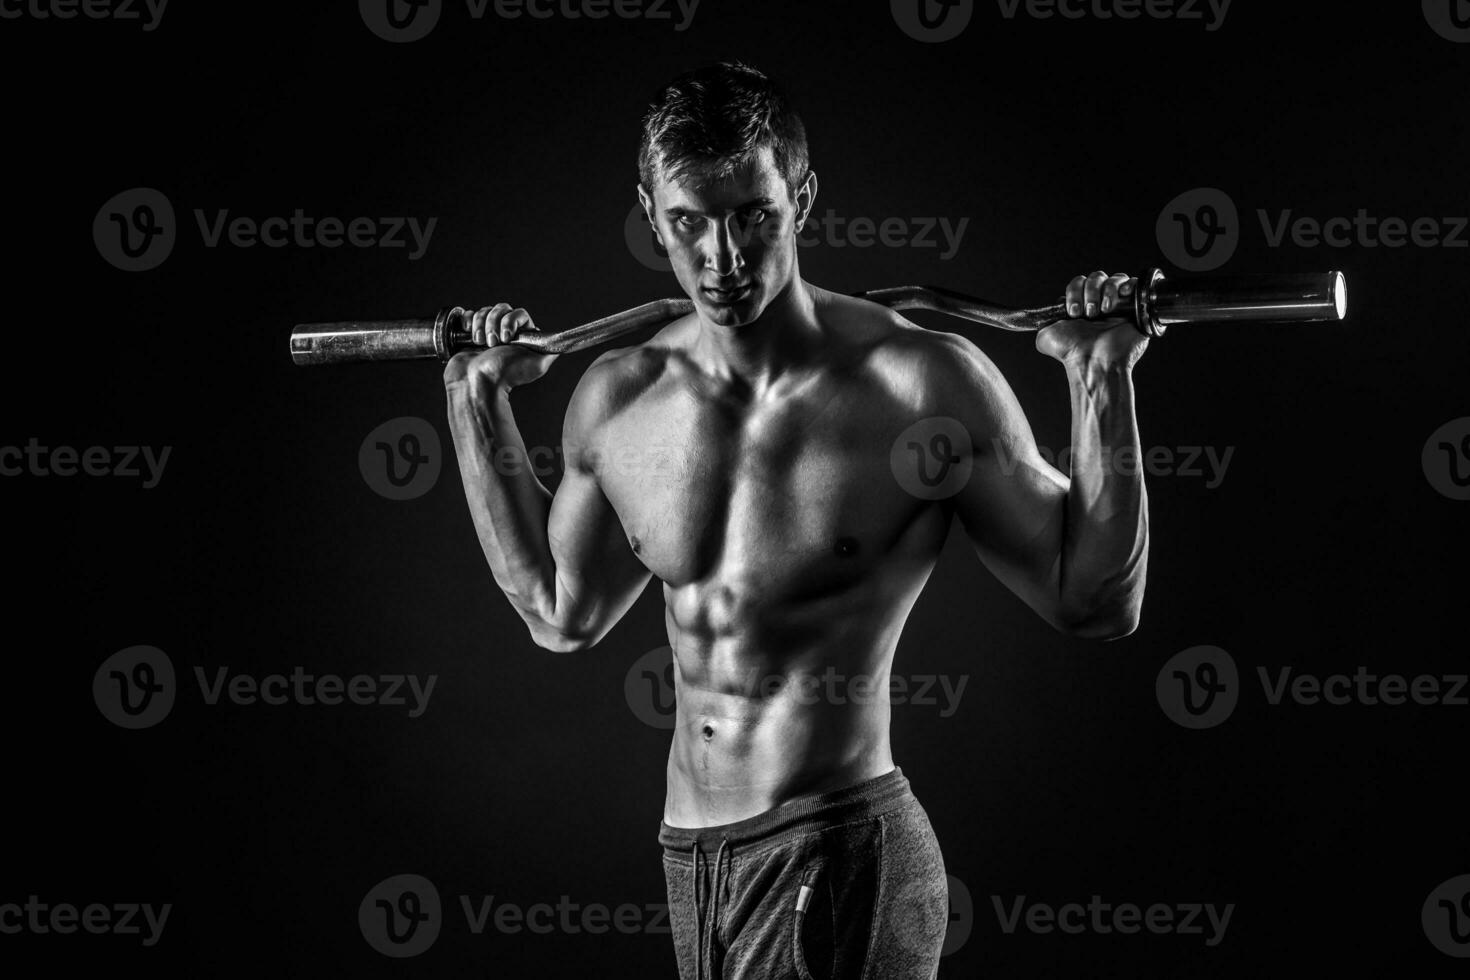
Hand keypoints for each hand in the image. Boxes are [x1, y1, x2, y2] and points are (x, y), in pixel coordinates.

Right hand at [443, 303, 559, 393]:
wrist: (478, 384)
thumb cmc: (506, 376)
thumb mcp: (538, 365)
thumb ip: (551, 351)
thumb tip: (564, 342)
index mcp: (521, 337)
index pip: (519, 314)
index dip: (511, 320)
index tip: (507, 337)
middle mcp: (505, 333)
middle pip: (501, 309)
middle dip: (494, 323)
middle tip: (493, 343)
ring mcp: (486, 332)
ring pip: (485, 311)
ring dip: (481, 325)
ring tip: (480, 344)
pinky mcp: (469, 334)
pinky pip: (469, 314)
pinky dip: (468, 321)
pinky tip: (469, 334)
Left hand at [1035, 271, 1149, 369]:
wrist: (1094, 361)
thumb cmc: (1072, 352)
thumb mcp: (1045, 338)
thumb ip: (1042, 324)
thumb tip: (1039, 320)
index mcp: (1081, 307)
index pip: (1079, 282)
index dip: (1074, 292)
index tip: (1073, 312)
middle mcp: (1099, 304)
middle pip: (1096, 277)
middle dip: (1090, 292)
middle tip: (1089, 314)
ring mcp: (1119, 306)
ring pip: (1114, 279)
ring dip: (1106, 291)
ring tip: (1103, 311)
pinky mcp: (1135, 309)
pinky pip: (1135, 285)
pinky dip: (1128, 285)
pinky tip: (1122, 295)